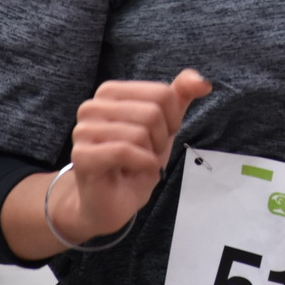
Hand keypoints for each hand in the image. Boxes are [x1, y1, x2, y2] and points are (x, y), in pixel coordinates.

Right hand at [52, 71, 212, 240]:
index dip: (172, 119)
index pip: (161, 93)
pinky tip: (137, 171)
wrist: (112, 202)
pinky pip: (124, 151)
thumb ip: (180, 97)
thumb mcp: (164, 125)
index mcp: (110, 92)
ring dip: (149, 155)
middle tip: (146, 154)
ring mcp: (82, 130)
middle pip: (152, 113)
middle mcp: (92, 106)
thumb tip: (203, 82)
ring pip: (139, 133)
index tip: (160, 136)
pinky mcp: (82, 155)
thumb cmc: (136, 161)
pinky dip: (141, 164)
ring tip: (137, 163)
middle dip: (160, 139)